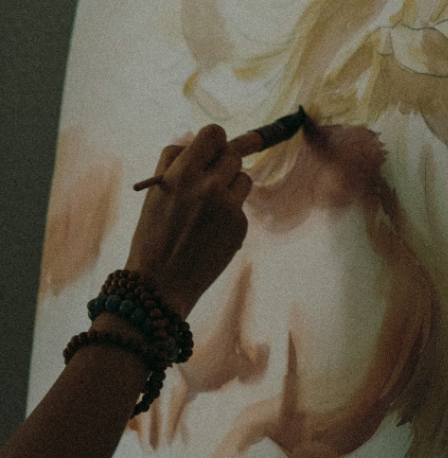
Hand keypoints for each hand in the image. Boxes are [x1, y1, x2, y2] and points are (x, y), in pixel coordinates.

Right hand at [125, 124, 251, 317]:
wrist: (162, 282)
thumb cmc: (153, 234)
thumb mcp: (155, 191)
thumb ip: (175, 161)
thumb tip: (196, 139)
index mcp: (183, 173)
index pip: (214, 134)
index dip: (213, 140)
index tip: (210, 148)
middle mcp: (210, 186)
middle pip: (233, 155)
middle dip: (223, 162)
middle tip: (210, 177)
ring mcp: (228, 207)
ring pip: (244, 179)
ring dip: (231, 185)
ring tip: (209, 205)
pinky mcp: (240, 226)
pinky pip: (241, 206)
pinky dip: (230, 212)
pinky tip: (211, 230)